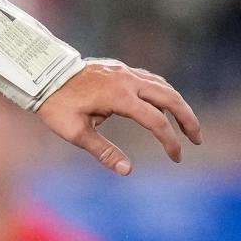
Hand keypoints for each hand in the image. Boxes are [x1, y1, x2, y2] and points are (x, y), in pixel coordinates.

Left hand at [35, 60, 201, 175]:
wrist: (42, 75)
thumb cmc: (56, 106)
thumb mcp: (76, 133)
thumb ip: (104, 151)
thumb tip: (127, 171)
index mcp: (119, 97)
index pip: (156, 121)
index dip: (170, 141)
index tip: (176, 158)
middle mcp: (128, 81)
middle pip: (170, 98)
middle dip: (187, 119)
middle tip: (197, 139)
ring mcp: (125, 72)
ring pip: (163, 86)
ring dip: (178, 104)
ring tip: (185, 124)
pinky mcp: (120, 69)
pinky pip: (150, 79)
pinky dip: (163, 93)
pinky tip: (164, 106)